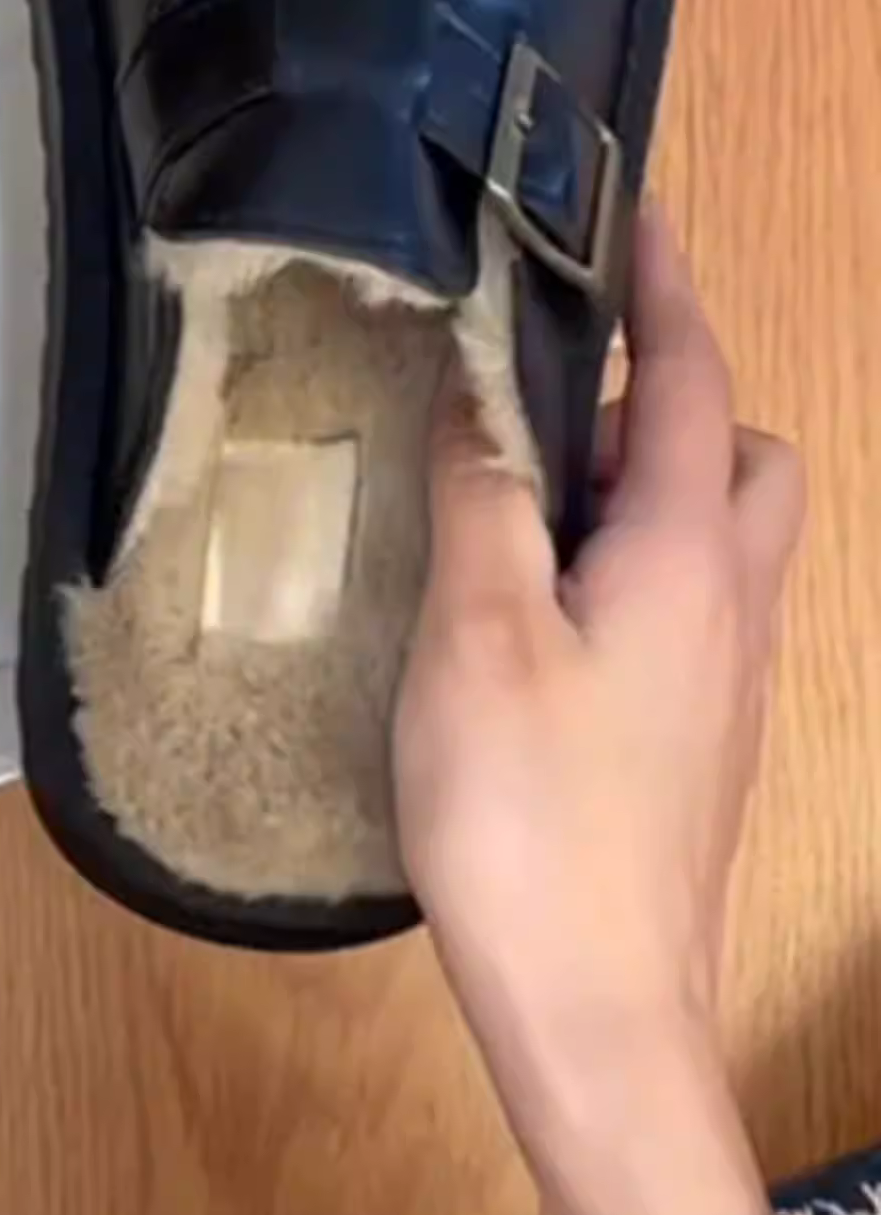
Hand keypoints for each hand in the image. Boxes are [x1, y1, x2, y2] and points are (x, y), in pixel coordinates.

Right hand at [394, 206, 803, 1214]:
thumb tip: (475, 385)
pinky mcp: (699, 745)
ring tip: (520, 507)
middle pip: (740, 454)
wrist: (602, 1009)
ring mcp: (727, 682)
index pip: (693, 377)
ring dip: (644, 487)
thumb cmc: (529, 819)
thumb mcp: (475, 638)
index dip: (663, 286)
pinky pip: (690, 607)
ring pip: (719, 537)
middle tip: (553, 401)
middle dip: (671, 397)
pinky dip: (630, 566)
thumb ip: (478, 497)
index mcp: (683, 553)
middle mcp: (732, 603)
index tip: (633, 205)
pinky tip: (534, 616)